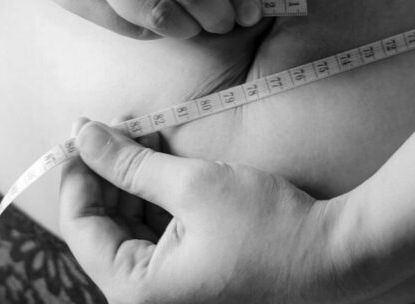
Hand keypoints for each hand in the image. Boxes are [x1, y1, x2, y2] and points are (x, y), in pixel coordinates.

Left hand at [59, 121, 351, 303]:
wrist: (336, 258)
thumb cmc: (268, 227)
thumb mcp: (193, 185)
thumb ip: (130, 162)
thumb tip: (83, 136)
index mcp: (137, 290)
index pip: (81, 226)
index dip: (77, 174)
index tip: (82, 133)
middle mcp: (147, 302)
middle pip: (104, 229)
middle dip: (107, 175)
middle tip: (117, 127)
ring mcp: (171, 296)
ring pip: (129, 231)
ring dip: (132, 184)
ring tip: (144, 138)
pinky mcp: (192, 284)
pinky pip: (156, 240)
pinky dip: (155, 202)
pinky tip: (164, 164)